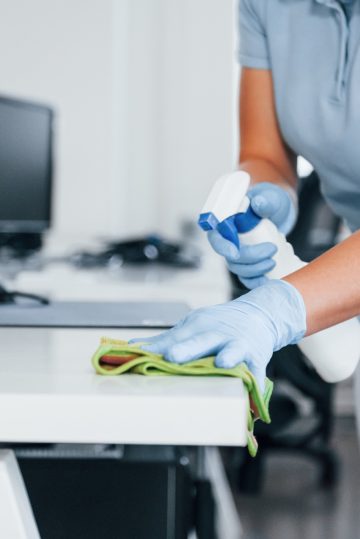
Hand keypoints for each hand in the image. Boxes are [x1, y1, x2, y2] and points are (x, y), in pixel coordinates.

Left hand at [130, 280, 305, 391]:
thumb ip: (167, 339)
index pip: (176, 336)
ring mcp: (239, 346)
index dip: (160, 346)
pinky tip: (252, 409)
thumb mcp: (193, 326)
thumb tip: (133, 347)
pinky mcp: (257, 361)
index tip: (142, 353)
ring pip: (234, 351)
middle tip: (172, 356)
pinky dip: (254, 391)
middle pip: (201, 340)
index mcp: (199, 326)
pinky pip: (256, 377)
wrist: (259, 315)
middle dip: (187, 348)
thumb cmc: (218, 325)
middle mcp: (218, 334)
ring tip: (223, 364)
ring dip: (229, 356)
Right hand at [208, 182, 296, 288]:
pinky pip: (248, 278)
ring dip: (256, 270)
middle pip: (231, 258)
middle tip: (272, 250)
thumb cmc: (270, 201)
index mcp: (227, 223)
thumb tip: (258, 204)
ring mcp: (239, 254)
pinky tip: (270, 280)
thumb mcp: (270, 197)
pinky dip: (257, 282)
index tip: (236, 252)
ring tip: (274, 260)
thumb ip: (265, 200)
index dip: (222, 247)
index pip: (216, 238)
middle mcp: (230, 241)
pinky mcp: (250, 264)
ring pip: (240, 270)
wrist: (278, 211)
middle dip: (251, 258)